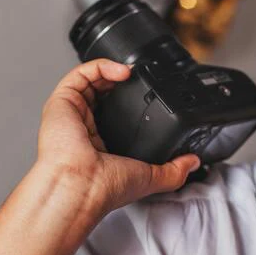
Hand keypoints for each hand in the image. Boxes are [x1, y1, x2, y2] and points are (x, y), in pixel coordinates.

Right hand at [37, 58, 201, 214]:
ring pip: (89, 80)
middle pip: (100, 91)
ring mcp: (70, 112)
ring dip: (111, 70)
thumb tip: (193, 162)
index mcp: (99, 142)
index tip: (147, 94)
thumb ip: (174, 170)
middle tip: (139, 79)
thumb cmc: (105, 188)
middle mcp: (82, 126)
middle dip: (120, 81)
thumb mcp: (150, 177)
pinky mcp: (61, 102)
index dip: (129, 99)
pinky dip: (100, 66)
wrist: (83, 186)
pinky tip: (121, 71)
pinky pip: (79, 74)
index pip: (112, 112)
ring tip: (131, 73)